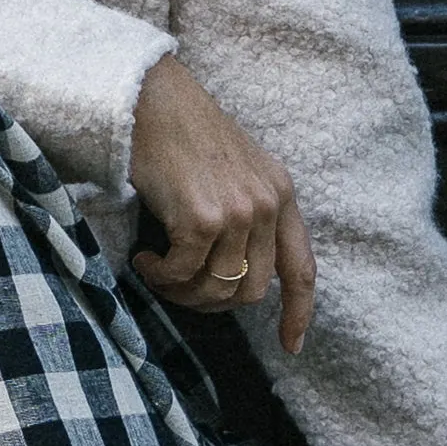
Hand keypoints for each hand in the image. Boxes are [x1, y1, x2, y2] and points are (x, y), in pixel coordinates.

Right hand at [125, 49, 314, 354]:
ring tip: (158, 271)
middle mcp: (266, 204)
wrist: (153, 98)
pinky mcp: (201, 218)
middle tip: (181, 289)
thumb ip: (251, 213)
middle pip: (253, 290)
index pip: (301, 268)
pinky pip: (183, 274)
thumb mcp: (239, 169)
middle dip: (214, 303)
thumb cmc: (185, 133)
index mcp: (281, 194)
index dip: (299, 312)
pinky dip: (160, 276)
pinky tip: (145, 259)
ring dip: (182, 292)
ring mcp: (237, 212)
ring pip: (217, 288)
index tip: (291, 347)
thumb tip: (238, 274)